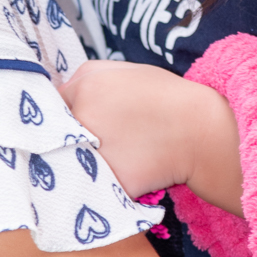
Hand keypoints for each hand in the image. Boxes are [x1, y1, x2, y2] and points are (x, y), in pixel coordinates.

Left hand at [61, 60, 242, 212]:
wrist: (201, 131)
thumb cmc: (169, 98)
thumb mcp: (127, 71)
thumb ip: (91, 79)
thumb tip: (66, 97)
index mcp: (85, 84)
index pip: (54, 103)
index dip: (66, 115)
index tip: (79, 124)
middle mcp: (82, 113)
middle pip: (59, 131)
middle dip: (71, 138)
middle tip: (95, 143)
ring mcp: (91, 146)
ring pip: (69, 159)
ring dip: (81, 162)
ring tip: (109, 159)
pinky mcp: (105, 178)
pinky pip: (91, 184)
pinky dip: (100, 184)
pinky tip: (119, 175)